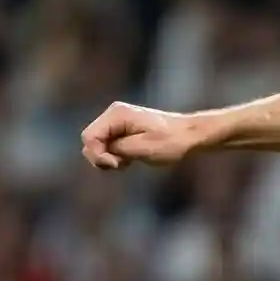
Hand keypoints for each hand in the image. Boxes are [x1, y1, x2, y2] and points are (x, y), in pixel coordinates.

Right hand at [81, 102, 206, 169]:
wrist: (190, 136)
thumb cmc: (171, 142)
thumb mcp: (142, 148)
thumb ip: (117, 149)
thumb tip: (100, 152)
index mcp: (117, 115)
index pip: (89, 137)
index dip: (97, 155)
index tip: (116, 165)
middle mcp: (113, 115)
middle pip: (91, 141)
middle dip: (102, 157)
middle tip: (123, 165)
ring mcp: (117, 122)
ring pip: (98, 145)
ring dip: (109, 158)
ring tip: (129, 162)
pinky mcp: (123, 131)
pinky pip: (109, 146)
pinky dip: (116, 156)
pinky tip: (130, 160)